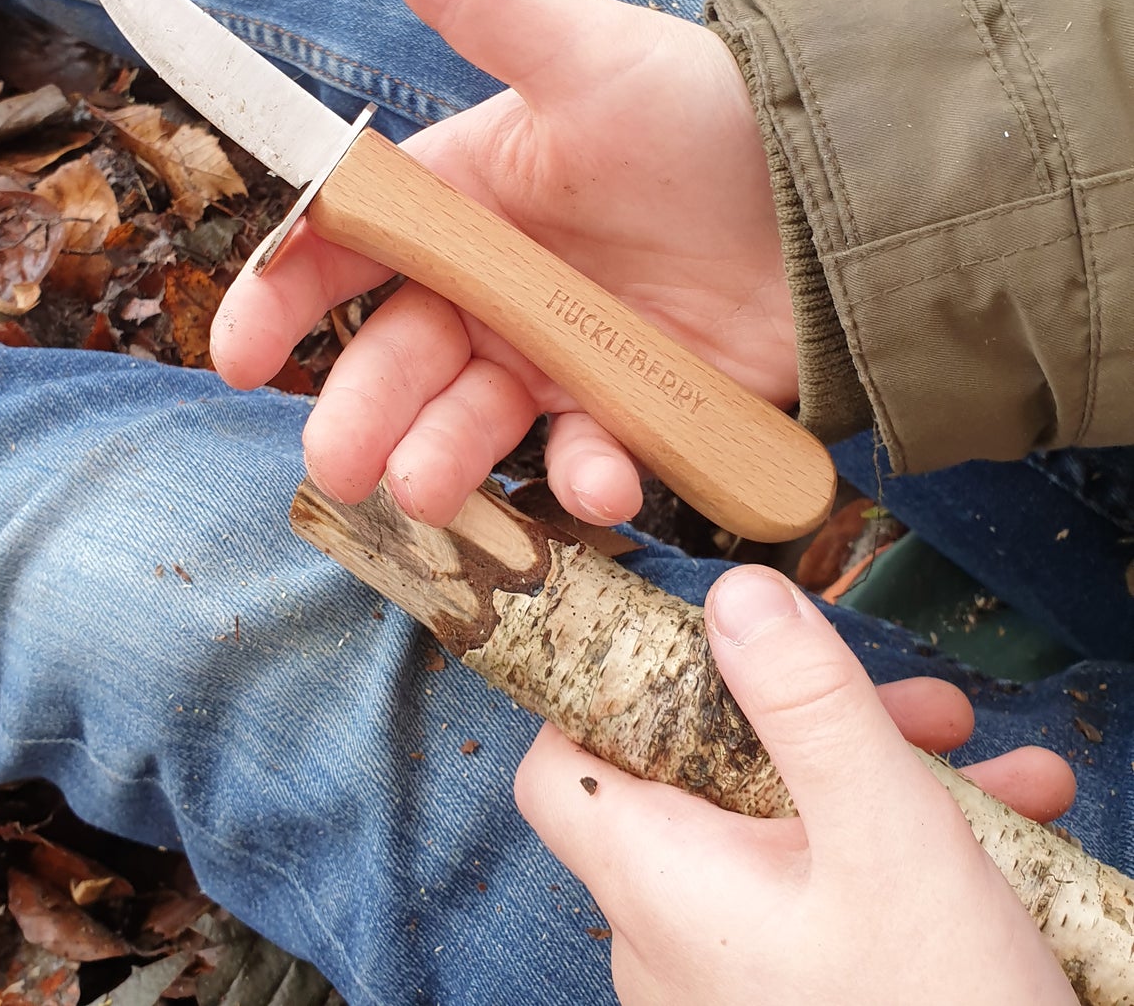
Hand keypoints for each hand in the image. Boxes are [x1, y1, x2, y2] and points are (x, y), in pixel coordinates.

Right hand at [212, 0, 794, 525]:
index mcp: (467, 195)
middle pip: (400, 353)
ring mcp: (561, 348)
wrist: (846, 190)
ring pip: (473, 418)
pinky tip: (605, 480)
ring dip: (443, 458)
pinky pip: (587, 454)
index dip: (283, 297)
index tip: (240, 353)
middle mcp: (498, 280)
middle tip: (340, 464)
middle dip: (359, 408)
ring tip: (428, 489)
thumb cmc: (710, 110)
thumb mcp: (591, 55)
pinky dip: (587, 477)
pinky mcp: (629, 402)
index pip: (349, 248)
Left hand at [515, 565, 1079, 1005]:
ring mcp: (727, 978)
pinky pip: (818, 901)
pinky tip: (999, 834)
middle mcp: (669, 933)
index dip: (602, 691)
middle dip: (804, 722)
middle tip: (908, 705)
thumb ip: (807, 704)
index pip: (561, 764)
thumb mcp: (887, 837)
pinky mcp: (789, 1003)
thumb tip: (736, 595)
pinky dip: (888, 855)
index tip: (688, 642)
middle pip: (699, 779)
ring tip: (980, 761)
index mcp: (656, 880)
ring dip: (871, 782)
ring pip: (778, 834)